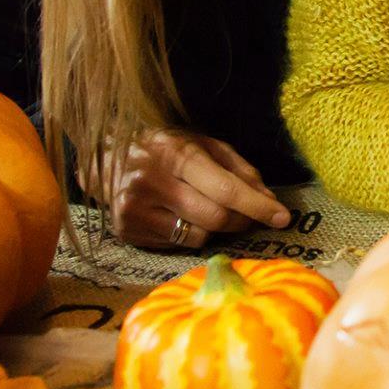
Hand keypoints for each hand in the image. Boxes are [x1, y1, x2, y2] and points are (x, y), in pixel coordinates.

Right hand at [97, 129, 291, 249]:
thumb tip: (268, 200)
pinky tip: (182, 215)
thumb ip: (239, 169)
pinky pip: (178, 244)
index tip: (284, 218)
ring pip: (199, 236)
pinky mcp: (127, 231)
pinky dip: (192, 234)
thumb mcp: (203, 143)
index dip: (258, 206)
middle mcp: (151, 181)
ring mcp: (135, 210)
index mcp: (174, 152)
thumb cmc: (165, 148)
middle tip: (252, 216)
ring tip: (210, 209)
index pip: (224, 188)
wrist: (105, 158)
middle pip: (215, 217)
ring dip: (217, 229)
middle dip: (242, 220)